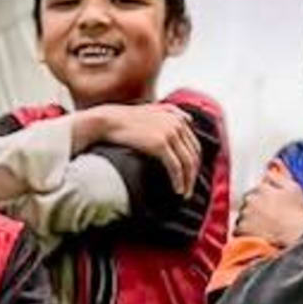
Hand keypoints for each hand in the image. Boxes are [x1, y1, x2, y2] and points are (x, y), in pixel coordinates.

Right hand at [77, 99, 201, 194]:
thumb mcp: (152, 109)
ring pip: (187, 163)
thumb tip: (189, 120)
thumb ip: (172, 112)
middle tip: (189, 189)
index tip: (190, 176)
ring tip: (185, 194)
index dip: (194, 163)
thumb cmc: (126, 119)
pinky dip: (179, 181)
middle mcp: (177, 124)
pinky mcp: (160, 144)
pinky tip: (178, 190)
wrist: (108, 121)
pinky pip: (176, 167)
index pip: (194, 145)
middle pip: (193, 155)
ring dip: (188, 181)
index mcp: (177, 117)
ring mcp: (170, 133)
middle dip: (193, 175)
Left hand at [236, 170, 302, 248]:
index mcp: (261, 188)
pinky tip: (255, 236)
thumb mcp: (293, 188)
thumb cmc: (296, 212)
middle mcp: (250, 200)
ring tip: (262, 229)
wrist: (295, 234)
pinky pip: (237, 230)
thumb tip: (271, 164)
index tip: (271, 206)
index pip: (256, 190)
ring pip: (242, 216)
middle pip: (247, 203)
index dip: (264, 198)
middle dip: (254, 209)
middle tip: (267, 218)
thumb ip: (279, 176)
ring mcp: (244, 215)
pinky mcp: (241, 230)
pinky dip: (243, 233)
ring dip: (248, 221)